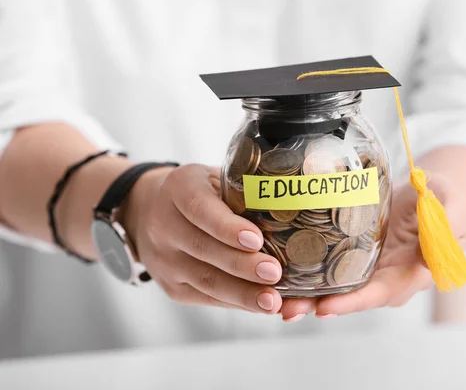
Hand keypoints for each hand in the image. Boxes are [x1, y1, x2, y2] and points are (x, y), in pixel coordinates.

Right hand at [121, 164, 282, 312]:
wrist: (150, 211)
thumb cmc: (202, 193)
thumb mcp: (216, 179)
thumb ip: (244, 191)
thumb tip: (296, 210)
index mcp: (179, 189)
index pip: (200, 209)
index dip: (227, 227)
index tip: (256, 239)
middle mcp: (164, 225)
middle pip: (204, 249)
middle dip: (242, 265)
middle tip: (274, 273)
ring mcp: (164, 260)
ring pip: (205, 280)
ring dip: (242, 293)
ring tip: (271, 300)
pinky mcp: (172, 287)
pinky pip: (207, 298)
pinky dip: (237, 303)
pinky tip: (260, 305)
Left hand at [281, 177, 460, 320]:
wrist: (432, 194)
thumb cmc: (446, 200)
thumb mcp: (451, 205)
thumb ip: (445, 222)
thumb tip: (434, 242)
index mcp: (411, 273)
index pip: (379, 293)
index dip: (352, 303)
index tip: (324, 309)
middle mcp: (385, 278)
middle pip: (348, 297)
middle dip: (316, 305)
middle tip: (284, 309)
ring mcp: (367, 268)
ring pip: (333, 286)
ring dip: (304, 294)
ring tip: (271, 298)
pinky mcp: (353, 254)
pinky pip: (328, 266)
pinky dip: (304, 271)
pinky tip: (277, 267)